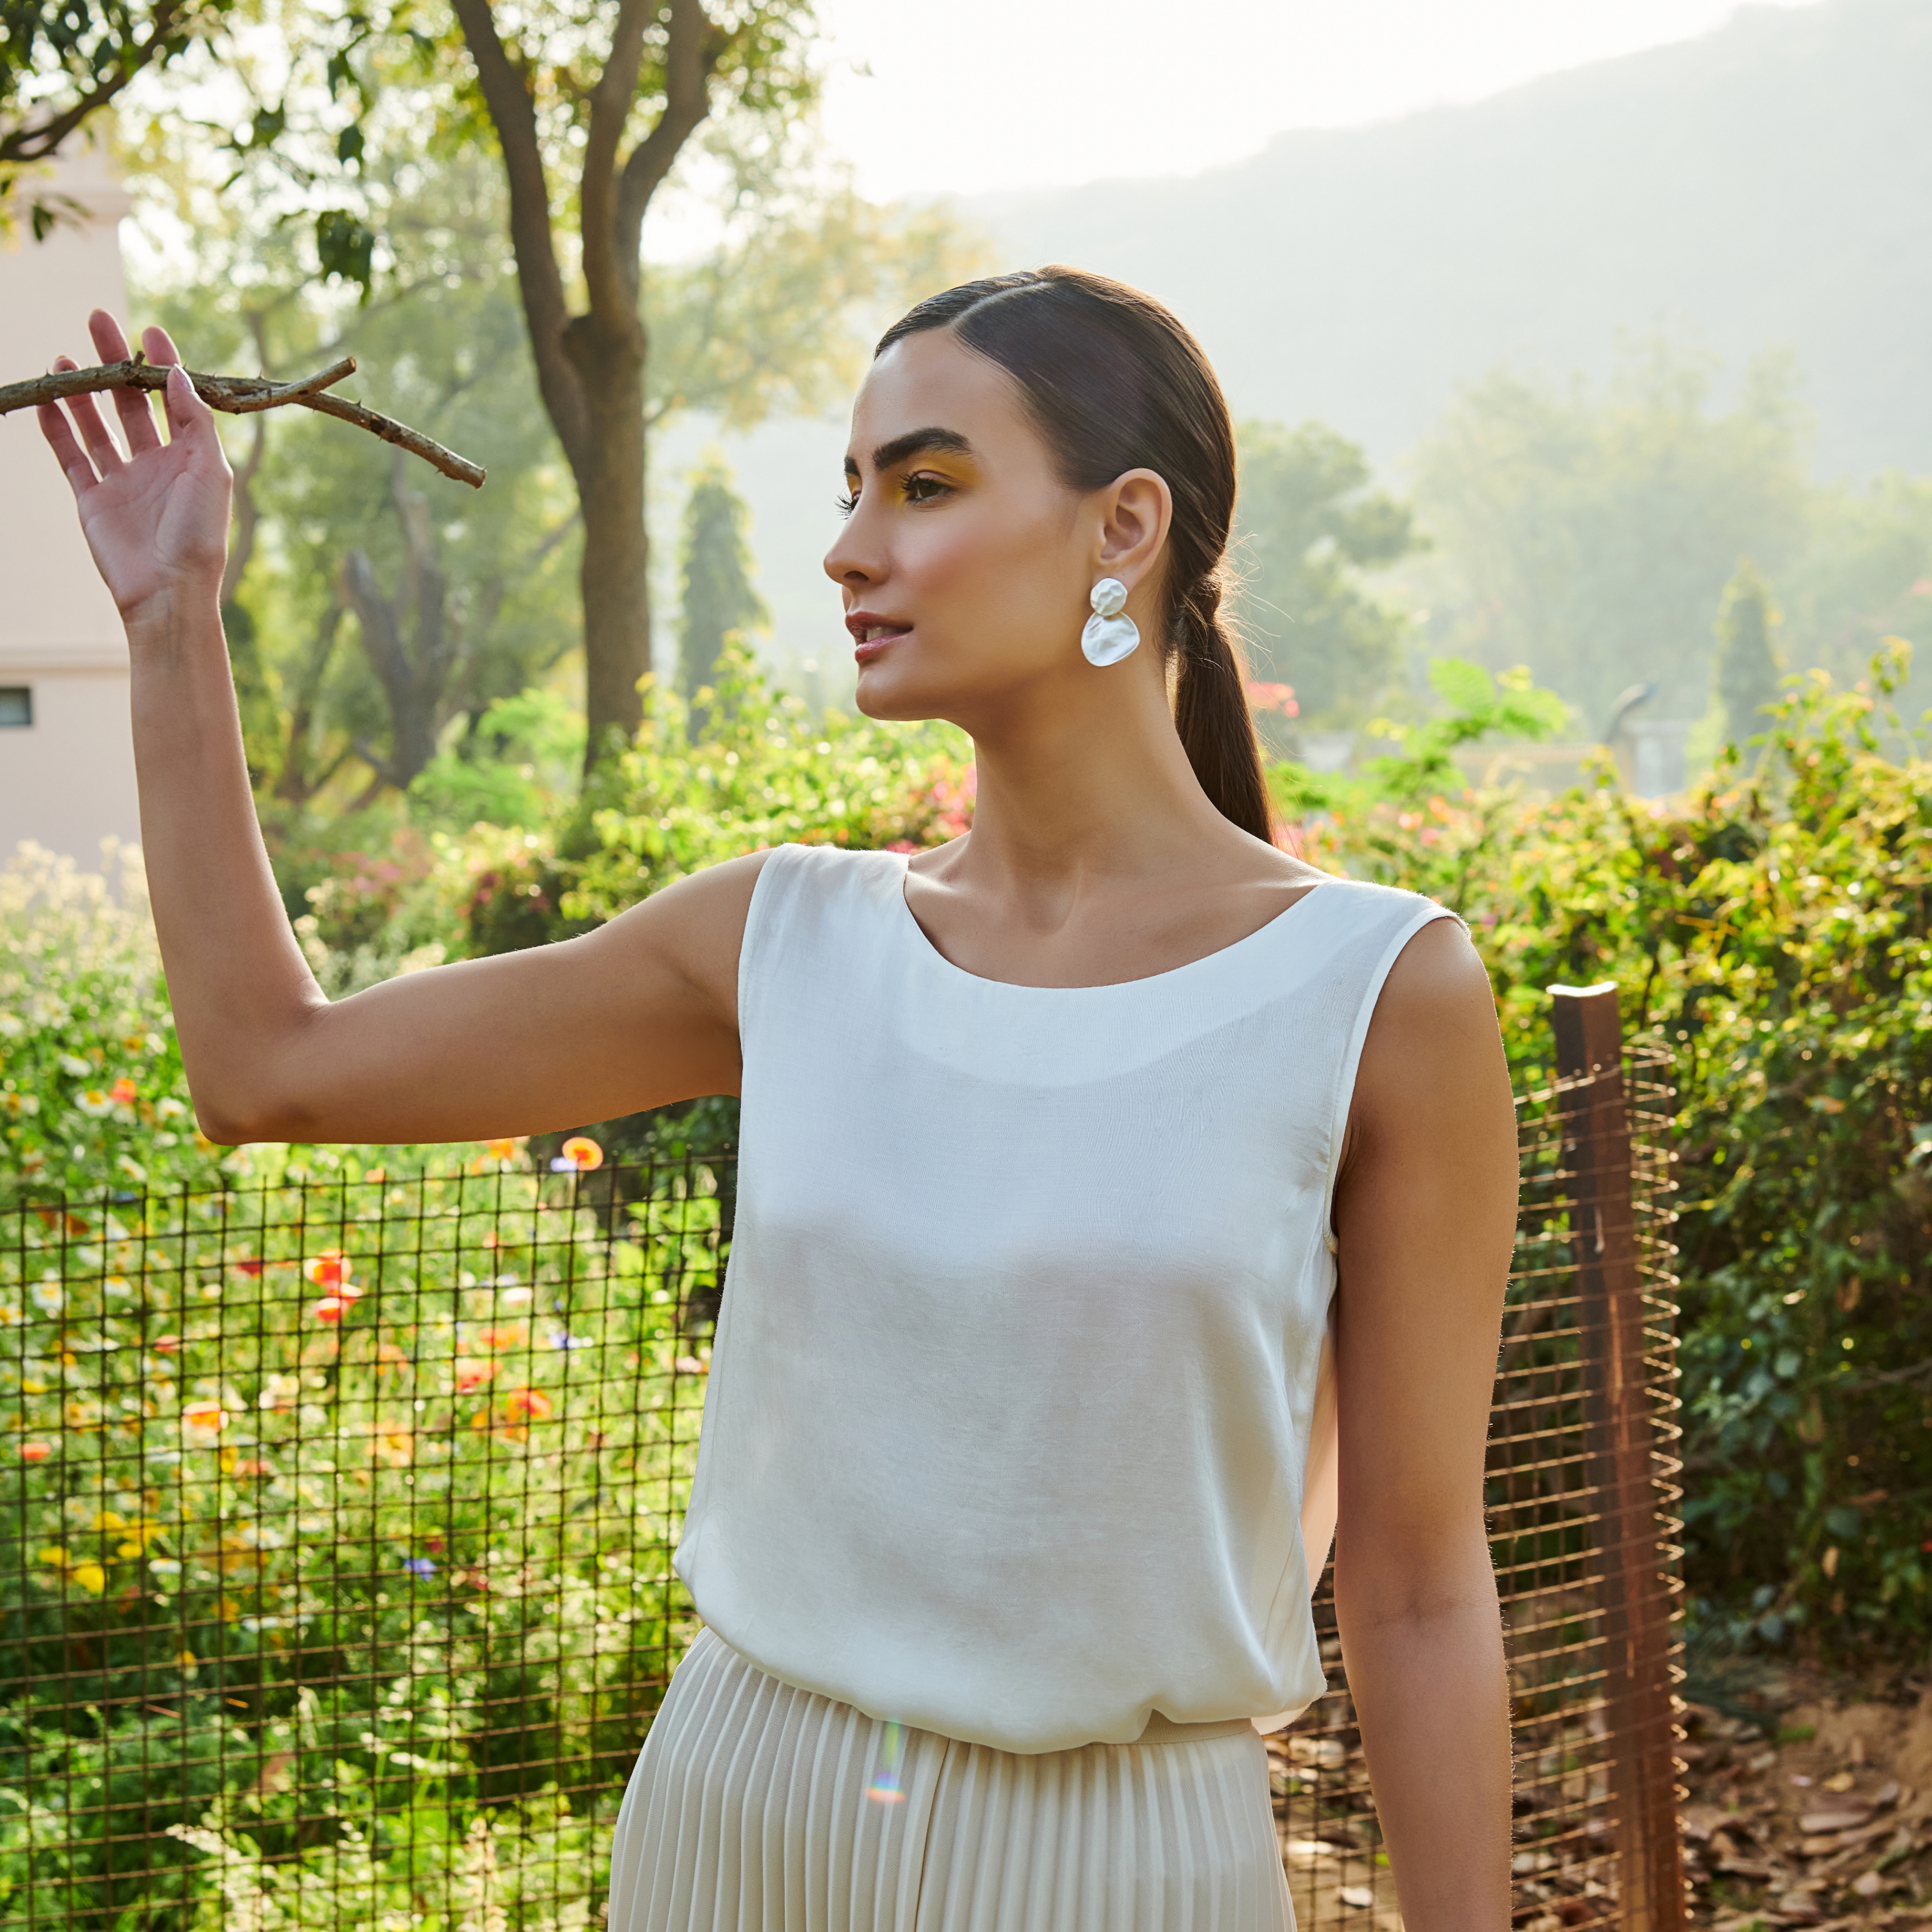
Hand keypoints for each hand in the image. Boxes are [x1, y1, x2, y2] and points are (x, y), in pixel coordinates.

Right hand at [37, 310, 232, 630]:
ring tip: (66, 356)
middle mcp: (156, 466)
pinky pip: (69, 454)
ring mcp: (122, 480)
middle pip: (130, 403)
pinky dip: (57, 426)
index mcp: (191, 459)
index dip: (163, 366)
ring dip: (81, 391)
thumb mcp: (210, 472)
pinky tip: (48, 397)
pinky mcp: (92, 498)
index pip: (175, 401)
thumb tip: (177, 375)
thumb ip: (194, 422)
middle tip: (98, 322)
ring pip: (96, 424)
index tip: (150, 330)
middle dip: (115, 363)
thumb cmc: (198, 535)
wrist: (168, 590)